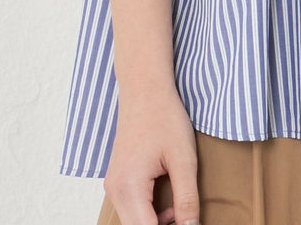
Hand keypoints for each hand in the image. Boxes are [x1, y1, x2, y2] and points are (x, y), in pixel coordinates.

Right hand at [103, 86, 199, 224]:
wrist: (145, 90)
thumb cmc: (165, 118)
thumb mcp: (184, 159)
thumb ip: (187, 199)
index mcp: (129, 188)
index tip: (187, 224)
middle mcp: (115, 191)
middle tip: (185, 217)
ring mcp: (113, 186)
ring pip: (134, 221)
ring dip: (155, 222)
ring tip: (179, 206)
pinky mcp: (117, 181)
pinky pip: (132, 209)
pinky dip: (149, 212)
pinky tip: (168, 199)